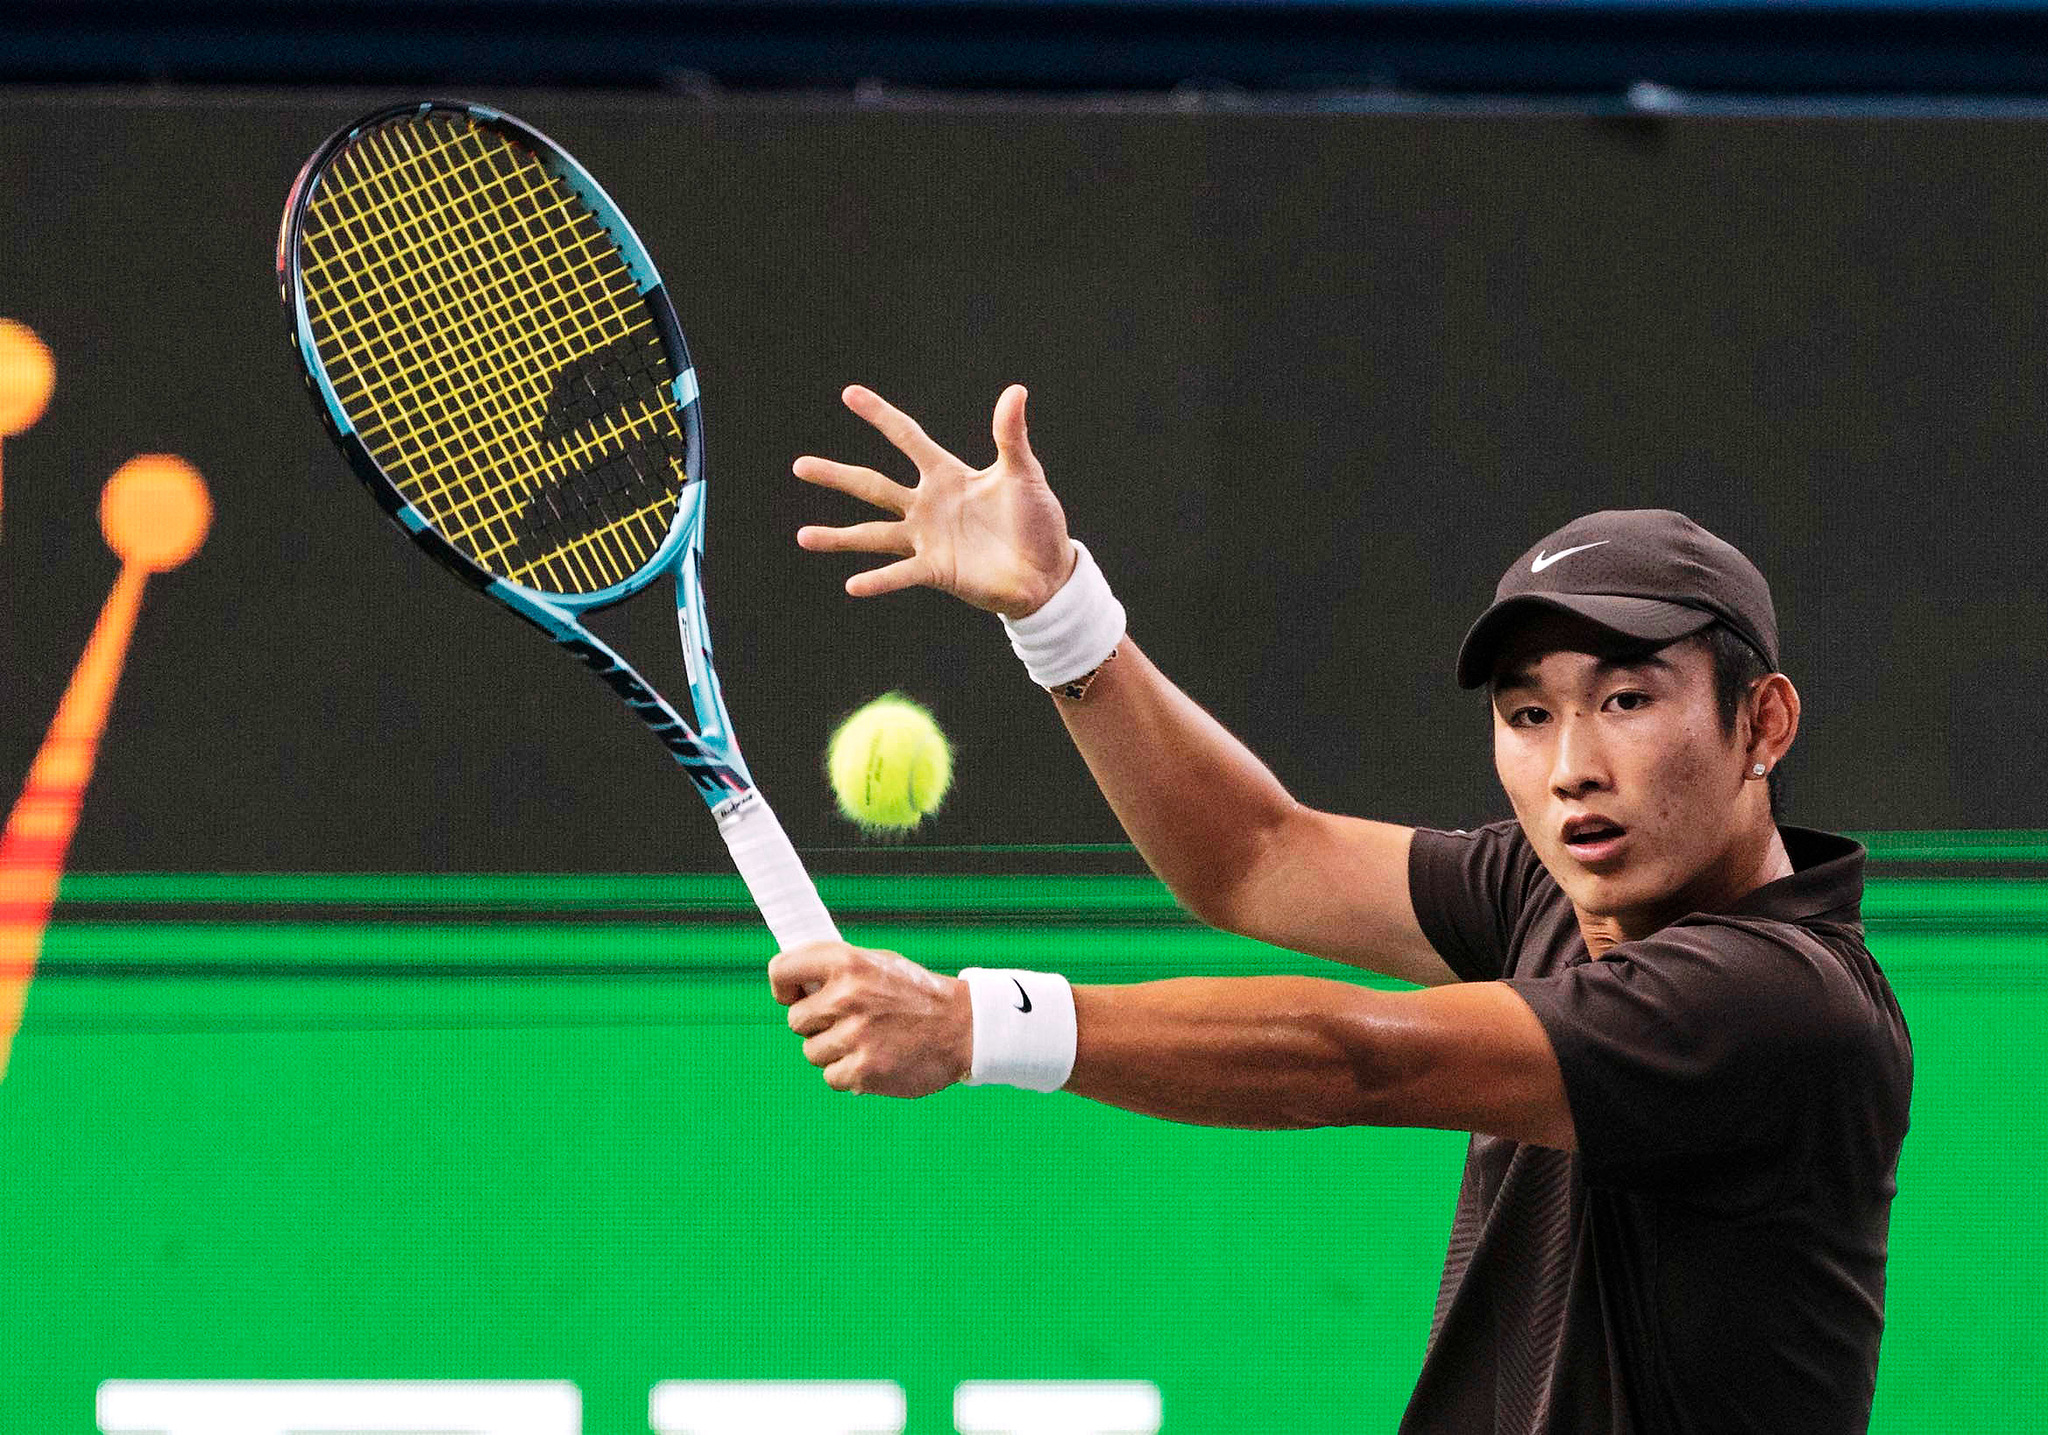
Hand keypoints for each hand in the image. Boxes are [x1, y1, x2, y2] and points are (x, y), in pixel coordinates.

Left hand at [769, 941, 973, 1096]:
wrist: (964, 1027)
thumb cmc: (916, 994)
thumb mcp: (878, 963)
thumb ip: (837, 970)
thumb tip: (794, 983)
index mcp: (847, 963)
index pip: (782, 970)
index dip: (783, 986)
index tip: (792, 995)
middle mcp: (846, 997)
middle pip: (796, 1021)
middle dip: (817, 1024)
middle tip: (850, 1021)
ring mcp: (854, 1037)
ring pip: (812, 1052)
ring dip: (834, 1051)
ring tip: (868, 1040)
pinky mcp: (863, 1072)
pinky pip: (832, 1077)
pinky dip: (849, 1074)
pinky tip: (876, 1059)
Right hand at [795, 384, 1075, 618]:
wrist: (1048, 572)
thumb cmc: (1037, 520)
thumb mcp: (1025, 473)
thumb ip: (1011, 435)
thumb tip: (1015, 390)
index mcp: (948, 475)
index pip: (907, 438)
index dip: (880, 415)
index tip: (850, 394)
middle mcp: (929, 506)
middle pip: (873, 486)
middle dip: (837, 475)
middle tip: (799, 466)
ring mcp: (928, 540)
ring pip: (873, 535)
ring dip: (838, 537)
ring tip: (802, 536)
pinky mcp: (936, 571)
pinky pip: (901, 574)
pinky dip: (878, 580)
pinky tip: (852, 585)